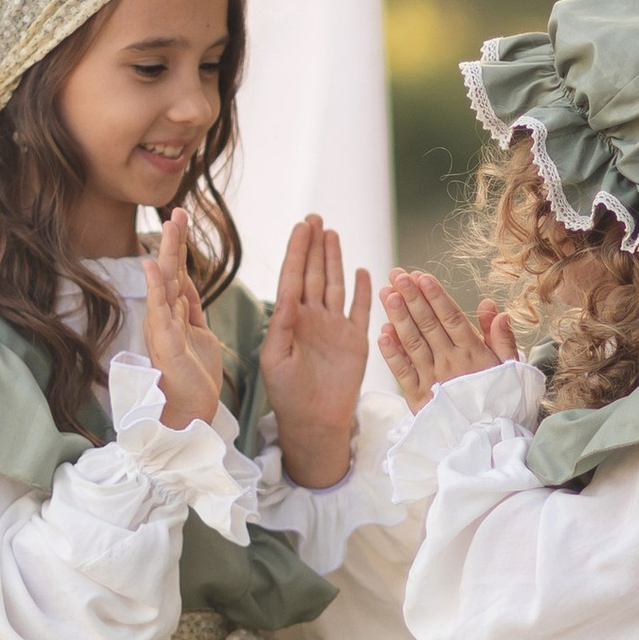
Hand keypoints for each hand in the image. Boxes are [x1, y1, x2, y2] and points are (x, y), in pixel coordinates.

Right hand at [141, 211, 226, 433]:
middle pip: (170, 271)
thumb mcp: (199, 335)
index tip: (181, 218)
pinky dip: (155, 287)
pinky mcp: (165, 343)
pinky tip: (153, 265)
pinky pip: (160, 310)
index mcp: (176, 315)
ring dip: (168, 254)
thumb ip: (191, 310)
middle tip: (178, 211)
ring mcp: (163, 328)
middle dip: (174, 241)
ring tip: (170, 227)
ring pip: (165, 284)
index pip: (178, 273)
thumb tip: (186, 285)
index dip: (180, 246)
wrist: (190, 412)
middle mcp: (165, 317)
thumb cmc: (193, 378)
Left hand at [261, 214, 372, 488]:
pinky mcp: (355, 339)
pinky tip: (361, 270)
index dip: (297, 251)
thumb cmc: (287, 394)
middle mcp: (312, 318)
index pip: (293, 277)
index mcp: (290, 320)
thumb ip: (281, 326)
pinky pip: (360, 308)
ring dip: (333, 259)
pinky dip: (363, 290)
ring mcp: (334, 327)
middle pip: (313, 273)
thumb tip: (286, 295)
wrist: (315, 422)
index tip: (301, 226)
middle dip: (313, 246)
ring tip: (331, 233)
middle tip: (314, 218)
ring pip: (334, 283)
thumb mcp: (275, 359)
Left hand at [379, 272, 516, 413]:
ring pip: (413, 343)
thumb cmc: (503, 401)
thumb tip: (492, 306)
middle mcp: (451, 363)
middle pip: (428, 325)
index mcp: (474, 353)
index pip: (451, 318)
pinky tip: (382, 334)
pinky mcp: (419, 399)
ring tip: (386, 294)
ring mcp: (433, 380)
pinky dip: (392, 354)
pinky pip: (403, 373)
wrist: (491, 442)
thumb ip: (502, 337)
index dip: (435, 296)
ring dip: (398, 317)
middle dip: (412, 297)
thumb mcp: (511, 368)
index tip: (421, 276)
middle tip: (397, 274)